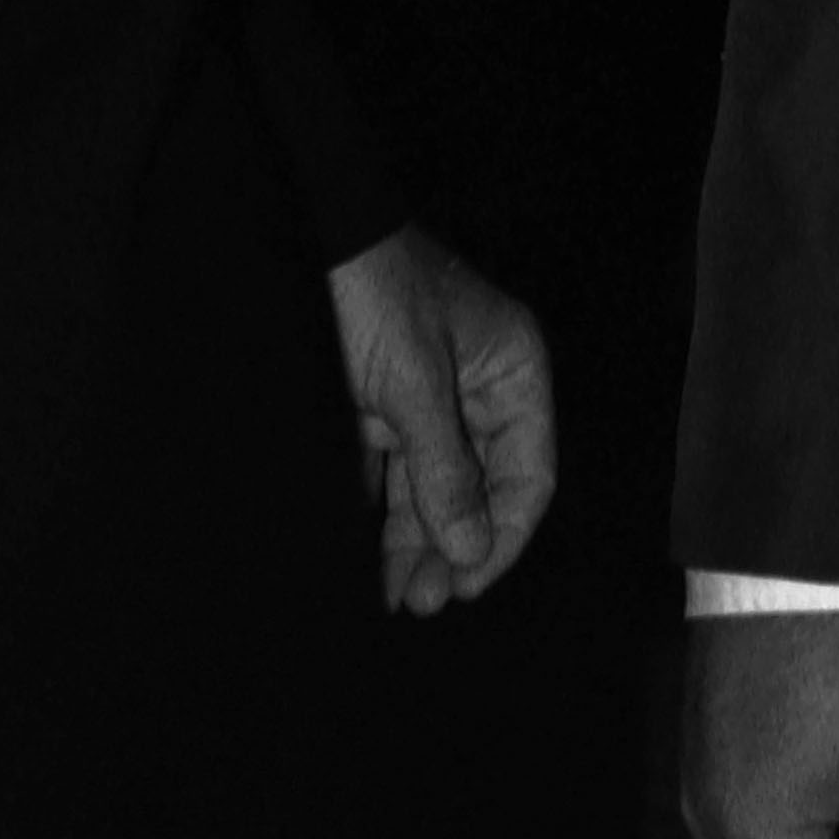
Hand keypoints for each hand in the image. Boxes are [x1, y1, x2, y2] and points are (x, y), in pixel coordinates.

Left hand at [324, 223, 557, 614]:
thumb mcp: (414, 381)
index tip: (469, 580)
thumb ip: (446, 468)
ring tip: (404, 597)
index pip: (529, 472)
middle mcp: (479, 390)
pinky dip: (386, 518)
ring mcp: (430, 400)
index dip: (503, 533)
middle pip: (481, 490)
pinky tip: (376, 564)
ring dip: (420, 543)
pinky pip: (394, 477)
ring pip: (435, 490)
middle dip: (456, 547)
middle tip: (426, 600)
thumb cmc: (375, 288)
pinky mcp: (382, 408)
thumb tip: (472, 546)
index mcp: (512, 372)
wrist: (310, 239)